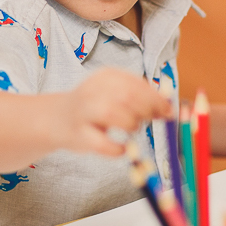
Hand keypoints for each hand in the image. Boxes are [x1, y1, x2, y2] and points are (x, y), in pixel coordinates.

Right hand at [56, 68, 171, 156]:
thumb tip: (169, 107)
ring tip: (132, 129)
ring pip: (112, 114)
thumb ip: (140, 97)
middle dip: (146, 110)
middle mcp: (92, 90)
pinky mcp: (78, 135)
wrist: (56, 118)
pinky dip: (117, 149)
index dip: (156, 98)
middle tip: (150, 120)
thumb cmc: (94, 107)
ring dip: (130, 125)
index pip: (136, 83)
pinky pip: (101, 143)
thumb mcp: (115, 94)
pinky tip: (122, 148)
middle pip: (126, 96)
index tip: (168, 111)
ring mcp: (83, 112)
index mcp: (106, 76)